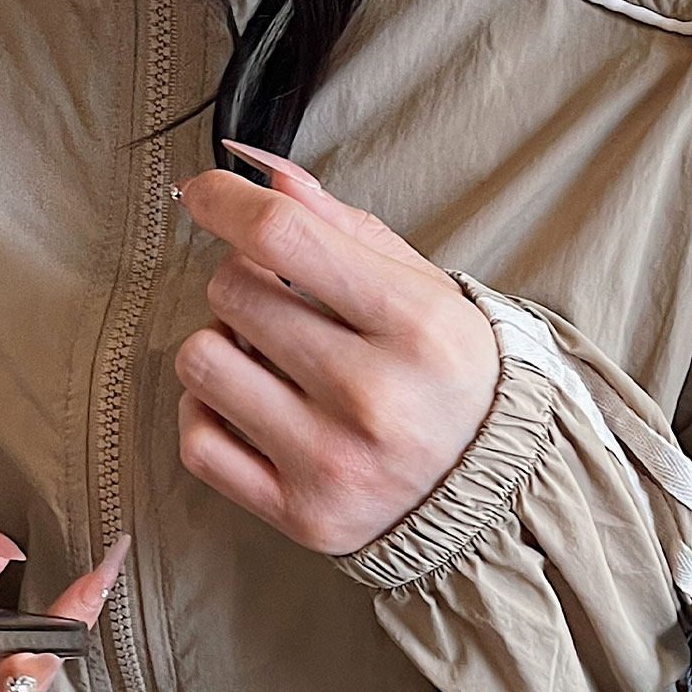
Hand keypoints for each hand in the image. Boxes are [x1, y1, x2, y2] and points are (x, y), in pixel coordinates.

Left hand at [173, 141, 500, 556]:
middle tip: (276, 301)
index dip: (225, 200)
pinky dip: (206, 415)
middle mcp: (373, 399)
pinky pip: (199, 444)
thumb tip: (266, 176)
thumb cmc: (450, 380)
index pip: (283, 236)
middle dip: (242, 281)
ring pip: (203, 363)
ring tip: (260, 356)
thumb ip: (348, 230)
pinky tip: (243, 407)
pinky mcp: (301, 515)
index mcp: (415, 327)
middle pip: (233, 293)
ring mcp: (333, 464)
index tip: (203, 194)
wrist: (492, 495)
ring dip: (219, 345)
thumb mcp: (427, 292)